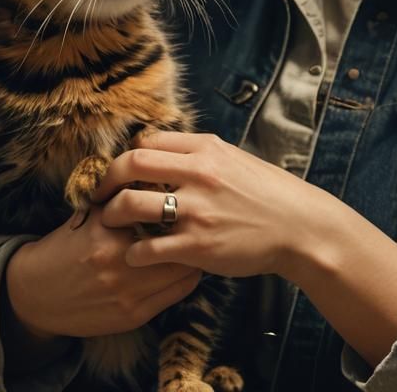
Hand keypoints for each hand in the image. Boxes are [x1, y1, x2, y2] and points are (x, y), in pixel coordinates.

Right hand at [4, 202, 201, 338]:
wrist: (35, 294)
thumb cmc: (66, 246)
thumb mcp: (88, 214)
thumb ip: (121, 196)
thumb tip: (159, 172)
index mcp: (107, 231)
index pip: (161, 213)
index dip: (179, 204)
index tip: (186, 197)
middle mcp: (119, 264)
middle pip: (177, 243)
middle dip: (191, 231)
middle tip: (198, 220)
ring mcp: (128, 293)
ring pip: (183, 271)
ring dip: (193, 256)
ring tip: (194, 243)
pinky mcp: (133, 316)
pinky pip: (176, 296)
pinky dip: (185, 279)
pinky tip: (183, 267)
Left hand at [96, 131, 330, 281]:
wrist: (298, 226)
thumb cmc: (267, 192)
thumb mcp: (234, 159)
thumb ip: (201, 154)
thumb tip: (166, 152)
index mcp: (206, 148)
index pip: (148, 141)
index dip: (126, 155)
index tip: (119, 171)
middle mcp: (198, 174)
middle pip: (131, 164)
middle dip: (106, 180)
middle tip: (98, 194)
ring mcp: (197, 210)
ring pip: (131, 205)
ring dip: (111, 215)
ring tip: (109, 223)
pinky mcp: (197, 246)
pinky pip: (147, 247)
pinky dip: (133, 252)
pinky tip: (134, 255)